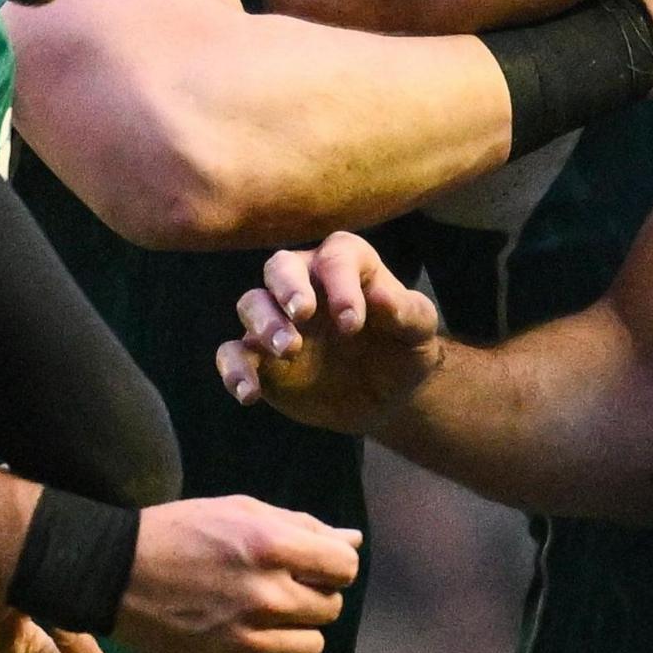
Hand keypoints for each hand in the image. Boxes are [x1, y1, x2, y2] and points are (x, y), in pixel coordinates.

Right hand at [113, 494, 362, 652]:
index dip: (333, 567)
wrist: (115, 573)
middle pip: (330, 609)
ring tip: (267, 619)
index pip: (345, 569)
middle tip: (279, 588)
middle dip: (313, 597)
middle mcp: (266, 595)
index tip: (311, 566)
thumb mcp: (241, 511)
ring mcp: (246, 638)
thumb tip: (353, 540)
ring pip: (312, 648)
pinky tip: (253, 643)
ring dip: (297, 633)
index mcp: (272, 547)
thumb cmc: (181, 532)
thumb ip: (302, 527)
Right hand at [218, 234, 448, 435]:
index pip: (336, 257)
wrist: (386, 396)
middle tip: (303, 314)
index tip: (353, 324)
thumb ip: (408, 312)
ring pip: (252, 302)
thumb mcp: (419, 331)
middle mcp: (306, 285)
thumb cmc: (403, 349)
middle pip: (280, 266)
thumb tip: (384, 299)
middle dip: (288, 287)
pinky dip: (234, 369)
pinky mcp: (260, 356)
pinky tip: (250, 393)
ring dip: (264, 323)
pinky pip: (233, 353)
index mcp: (347, 267)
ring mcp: (279, 320)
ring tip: (289, 350)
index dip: (341, 284)